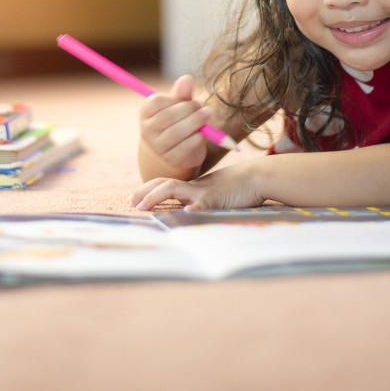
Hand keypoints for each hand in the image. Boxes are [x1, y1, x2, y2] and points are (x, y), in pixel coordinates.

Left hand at [129, 160, 265, 210]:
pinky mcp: (218, 198)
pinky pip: (203, 203)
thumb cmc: (238, 187)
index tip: (134, 198)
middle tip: (132, 203)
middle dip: (145, 192)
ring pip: (175, 188)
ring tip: (144, 206)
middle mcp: (194, 187)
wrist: (258, 176)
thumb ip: (200, 201)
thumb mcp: (215, 194)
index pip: (164, 183)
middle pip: (163, 184)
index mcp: (193, 187)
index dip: (148, 189)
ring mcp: (204, 191)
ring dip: (156, 197)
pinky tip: (185, 214)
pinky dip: (193, 208)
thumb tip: (187, 211)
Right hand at [138, 75, 210, 177]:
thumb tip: (186, 79)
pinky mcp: (172, 159)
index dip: (175, 100)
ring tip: (206, 115)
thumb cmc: (178, 122)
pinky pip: (185, 147)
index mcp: (145, 113)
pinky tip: (202, 133)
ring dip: (196, 122)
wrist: (177, 152)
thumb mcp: (179, 106)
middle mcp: (147, 131)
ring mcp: (158, 147)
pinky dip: (197, 137)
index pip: (156, 102)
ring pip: (176, 132)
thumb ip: (182, 93)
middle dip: (189, 110)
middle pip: (167, 117)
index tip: (190, 100)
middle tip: (203, 108)